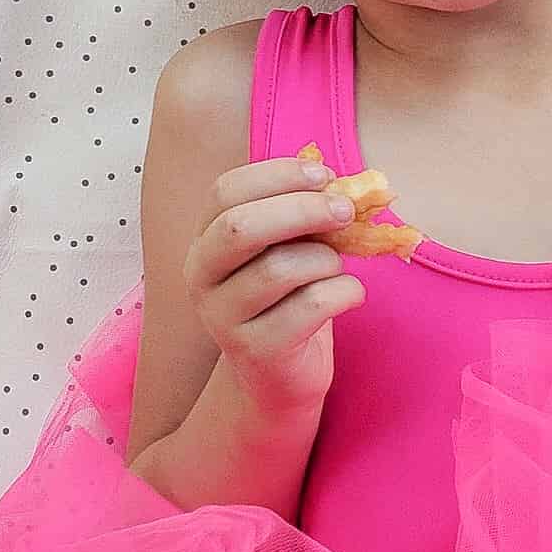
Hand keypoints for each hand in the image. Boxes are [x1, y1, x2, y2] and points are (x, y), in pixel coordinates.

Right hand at [185, 155, 366, 415]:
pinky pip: (311, 305)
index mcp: (204, 241)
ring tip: (337, 269)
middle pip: (242, 227)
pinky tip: (350, 294)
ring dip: (327, 259)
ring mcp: (223, 318)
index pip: (225, 191)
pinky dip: (345, 291)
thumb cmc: (286, 299)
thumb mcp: (286, 249)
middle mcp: (201, 278)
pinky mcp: (257, 351)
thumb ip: (301, 216)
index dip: (277, 175)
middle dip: (302, 210)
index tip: (323, 175)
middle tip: (345, 210)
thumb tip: (343, 185)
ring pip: (280, 268)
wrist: (279, 376)